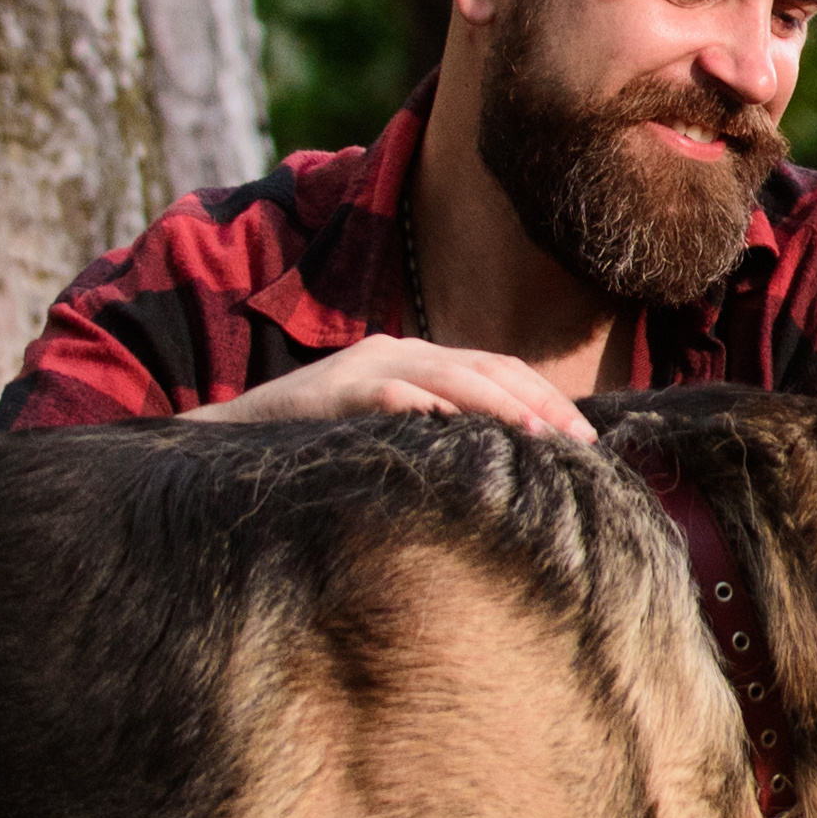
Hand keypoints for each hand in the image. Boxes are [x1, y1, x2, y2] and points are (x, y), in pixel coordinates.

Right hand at [183, 334, 596, 441]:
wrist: (227, 443)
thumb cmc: (316, 447)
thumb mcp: (386, 433)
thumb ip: (437, 435)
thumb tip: (503, 466)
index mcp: (414, 360)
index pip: (496, 369)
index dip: (545, 399)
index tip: (588, 439)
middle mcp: (395, 351)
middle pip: (485, 367)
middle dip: (539, 403)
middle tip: (581, 443)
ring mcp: (362, 367)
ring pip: (446, 377)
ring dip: (498, 405)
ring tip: (539, 436)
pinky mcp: (330, 392)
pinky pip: (386, 395)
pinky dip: (422, 408)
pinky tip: (454, 428)